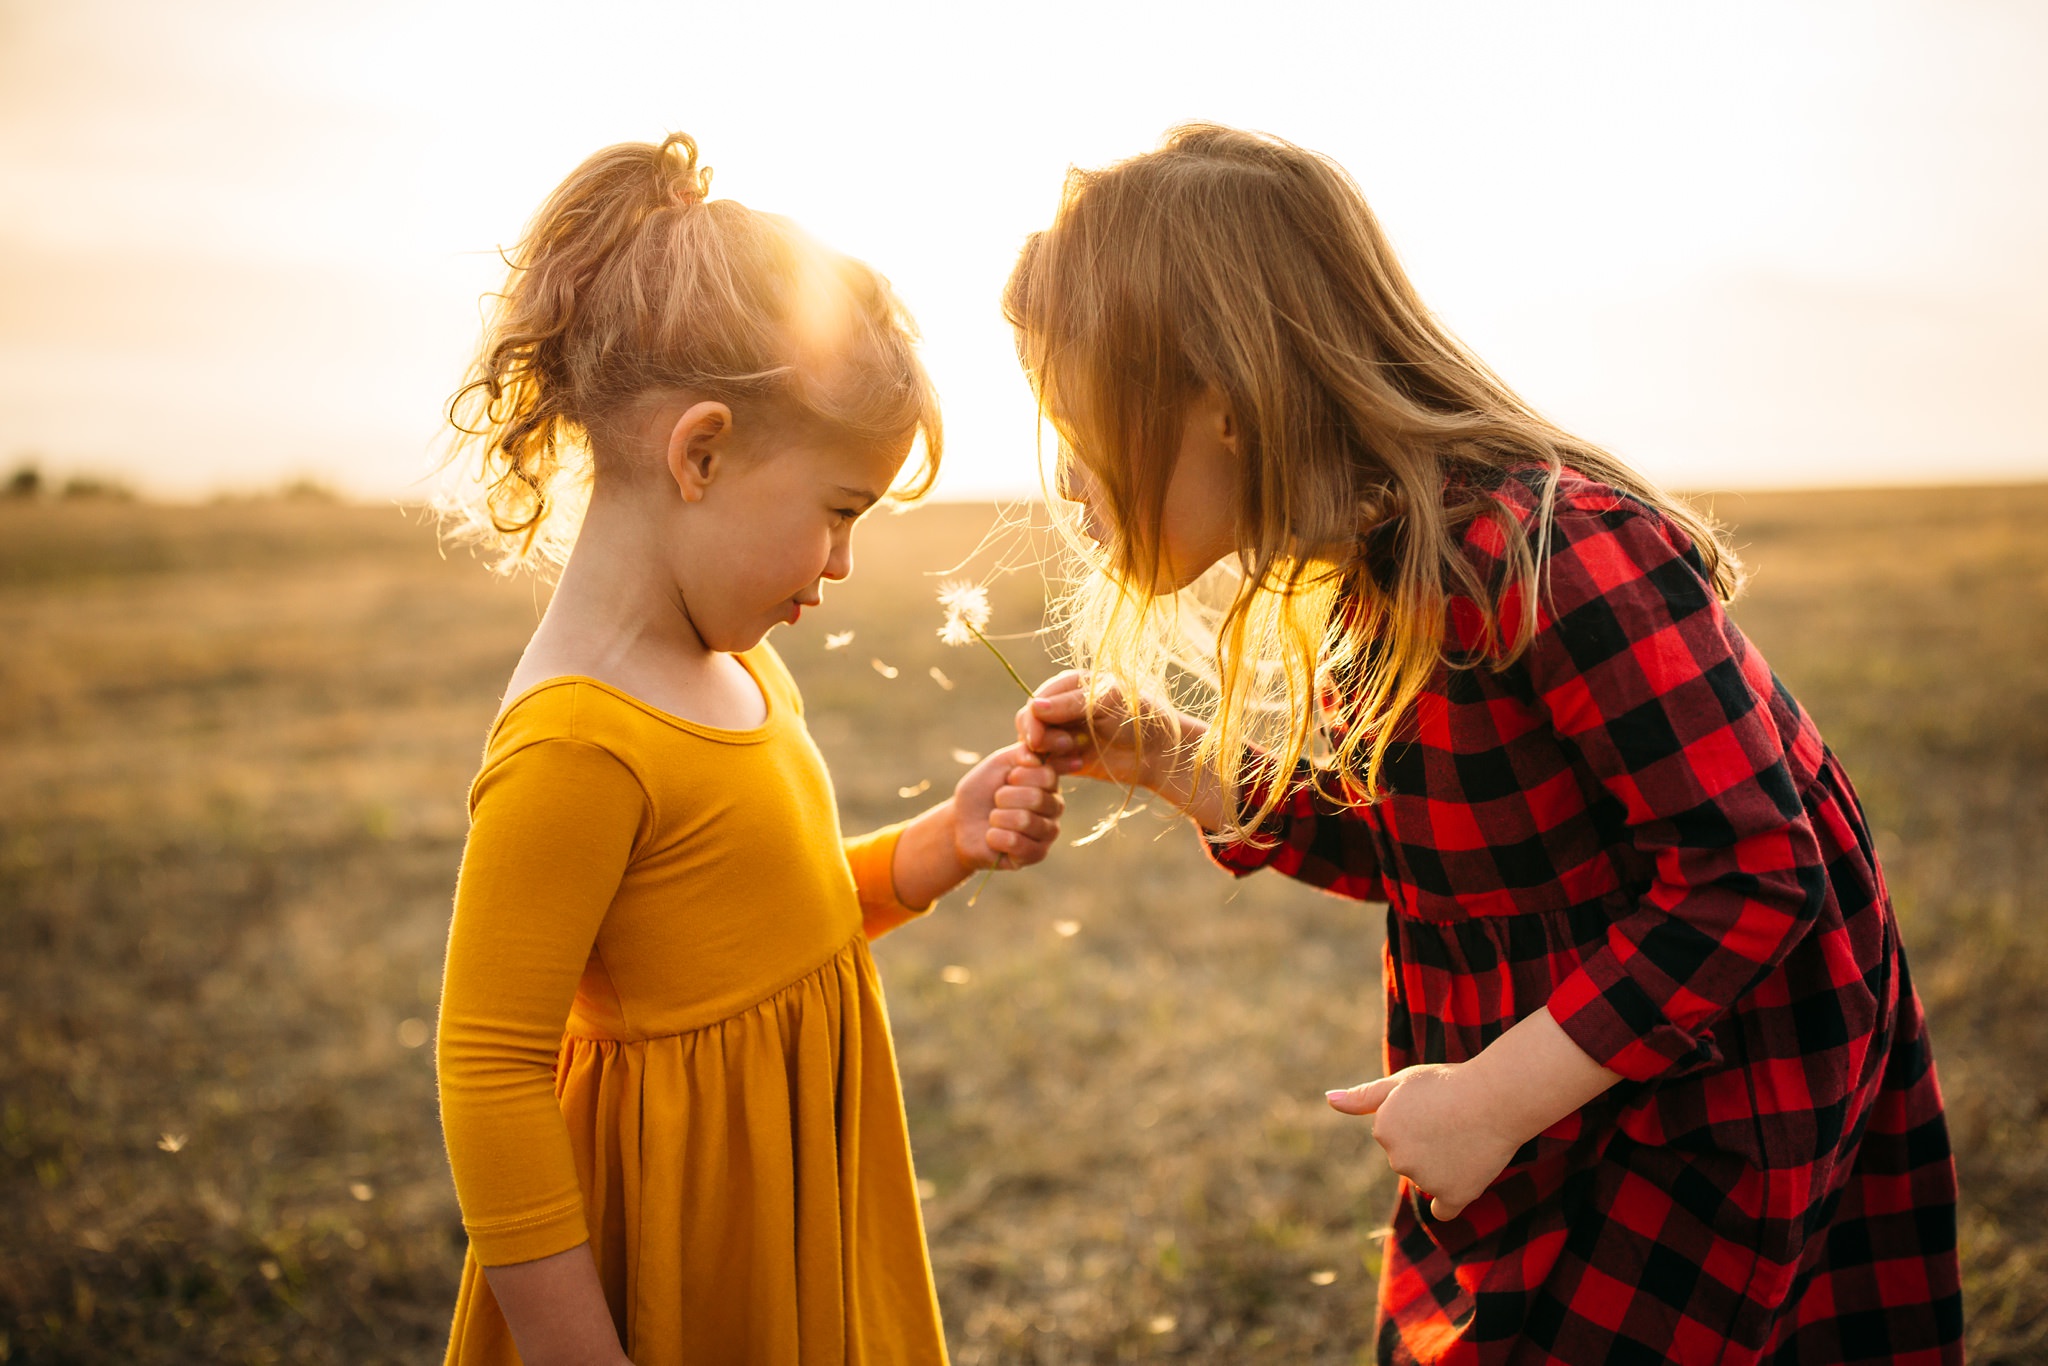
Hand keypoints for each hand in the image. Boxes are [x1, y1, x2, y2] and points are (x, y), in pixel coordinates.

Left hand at [949, 742, 1063, 872]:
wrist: (961, 822)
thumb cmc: (982, 791)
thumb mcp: (998, 763)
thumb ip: (1020, 752)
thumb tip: (1036, 758)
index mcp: (1050, 783)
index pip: (1047, 775)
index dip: (1018, 776)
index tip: (1007, 779)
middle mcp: (1055, 807)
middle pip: (1036, 798)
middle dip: (1004, 797)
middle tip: (996, 801)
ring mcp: (1048, 833)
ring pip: (1024, 821)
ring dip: (997, 818)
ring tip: (994, 819)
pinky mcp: (1036, 855)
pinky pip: (1016, 844)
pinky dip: (995, 837)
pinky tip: (993, 837)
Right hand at [1015, 670, 1212, 810]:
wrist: (1161, 751)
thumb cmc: (1140, 716)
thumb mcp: (1107, 702)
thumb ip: (1071, 704)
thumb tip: (1034, 707)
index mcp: (1070, 685)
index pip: (1036, 700)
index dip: (1032, 720)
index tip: (1040, 738)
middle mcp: (1063, 707)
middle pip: (1029, 722)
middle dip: (1040, 737)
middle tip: (1067, 747)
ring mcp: (1064, 732)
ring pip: (1035, 744)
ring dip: (1050, 753)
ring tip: (1076, 756)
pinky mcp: (1069, 757)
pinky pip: (1048, 762)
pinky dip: (1056, 766)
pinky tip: (1078, 766)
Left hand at [1326, 1064, 1521, 1220]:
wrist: (1497, 1096)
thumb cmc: (1450, 1083)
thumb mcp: (1403, 1081)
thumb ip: (1363, 1096)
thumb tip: (1328, 1098)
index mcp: (1383, 1130)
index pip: (1395, 1135)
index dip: (1417, 1120)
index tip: (1434, 1107)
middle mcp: (1397, 1159)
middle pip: (1409, 1160)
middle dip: (1427, 1146)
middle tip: (1454, 1122)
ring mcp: (1425, 1180)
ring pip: (1428, 1179)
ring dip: (1443, 1167)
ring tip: (1466, 1138)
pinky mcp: (1453, 1196)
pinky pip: (1444, 1210)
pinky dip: (1450, 1200)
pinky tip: (1460, 1184)